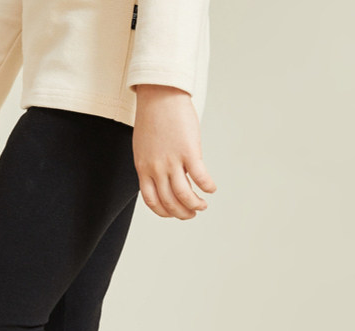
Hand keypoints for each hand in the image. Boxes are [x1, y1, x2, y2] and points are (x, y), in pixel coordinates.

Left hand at [132, 85, 215, 218]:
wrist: (159, 93)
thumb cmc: (152, 117)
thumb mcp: (143, 147)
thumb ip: (151, 164)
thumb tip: (163, 177)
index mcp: (143, 168)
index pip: (152, 202)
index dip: (165, 212)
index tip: (174, 213)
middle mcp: (156, 169)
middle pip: (169, 203)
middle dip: (182, 213)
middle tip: (192, 213)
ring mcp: (172, 161)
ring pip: (184, 196)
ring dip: (195, 205)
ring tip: (202, 205)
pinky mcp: (189, 151)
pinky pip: (200, 177)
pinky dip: (207, 187)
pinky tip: (211, 188)